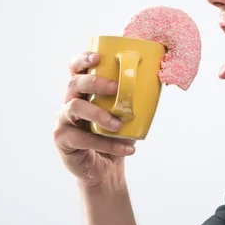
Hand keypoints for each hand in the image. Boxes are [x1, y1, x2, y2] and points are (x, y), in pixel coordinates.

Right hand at [54, 52, 135, 187]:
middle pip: (74, 83)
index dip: (83, 60)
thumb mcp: (127, 114)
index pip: (75, 69)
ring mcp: (63, 121)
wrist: (107, 167)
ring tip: (119, 125)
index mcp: (83, 92)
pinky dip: (107, 143)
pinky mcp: (62, 140)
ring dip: (100, 114)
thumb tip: (161, 78)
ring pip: (74, 108)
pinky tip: (127, 148)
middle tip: (116, 88)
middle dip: (95, 82)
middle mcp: (69, 102)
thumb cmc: (116, 135)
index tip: (98, 57)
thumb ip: (136, 98)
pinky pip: (82, 138)